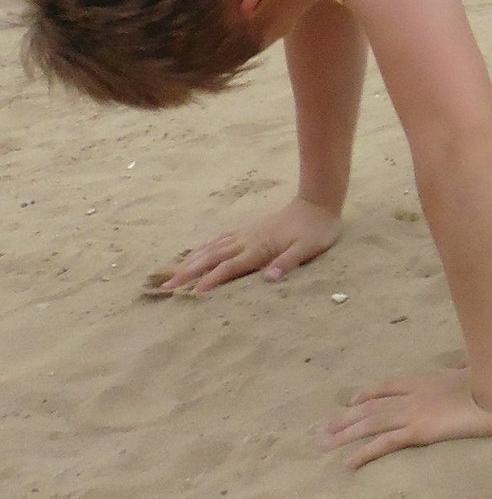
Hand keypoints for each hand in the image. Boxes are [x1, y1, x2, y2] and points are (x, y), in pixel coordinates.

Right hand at [154, 197, 341, 294]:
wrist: (317, 203)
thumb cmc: (315, 231)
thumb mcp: (308, 249)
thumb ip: (288, 262)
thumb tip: (269, 278)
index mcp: (258, 249)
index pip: (228, 268)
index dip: (210, 281)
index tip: (191, 294)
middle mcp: (246, 241)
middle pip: (211, 258)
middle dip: (188, 272)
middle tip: (166, 286)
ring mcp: (245, 234)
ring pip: (211, 248)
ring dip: (191, 261)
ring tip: (172, 273)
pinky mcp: (247, 229)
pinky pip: (219, 239)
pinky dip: (204, 247)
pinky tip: (196, 252)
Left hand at [323, 364, 491, 469]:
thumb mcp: (474, 372)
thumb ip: (466, 369)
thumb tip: (466, 363)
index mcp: (425, 381)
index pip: (388, 386)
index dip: (368, 393)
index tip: (354, 400)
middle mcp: (413, 396)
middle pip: (371, 406)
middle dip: (346, 417)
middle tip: (323, 428)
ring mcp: (414, 413)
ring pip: (370, 424)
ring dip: (345, 434)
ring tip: (324, 445)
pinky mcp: (418, 432)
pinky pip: (384, 443)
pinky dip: (364, 452)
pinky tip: (349, 462)